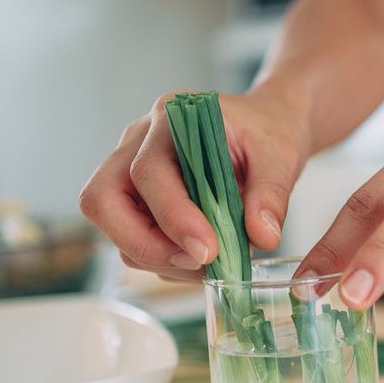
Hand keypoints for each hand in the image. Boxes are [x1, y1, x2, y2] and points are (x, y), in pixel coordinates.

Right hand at [80, 90, 310, 281]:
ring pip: (112, 225)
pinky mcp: (138, 198)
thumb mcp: (282, 156)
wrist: (266, 125)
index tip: (208, 251)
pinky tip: (203, 257)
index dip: (173, 217)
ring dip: (157, 256)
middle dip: (144, 244)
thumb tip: (262, 238)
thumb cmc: (268, 133)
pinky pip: (132, 237)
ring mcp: (130, 169)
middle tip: (197, 262)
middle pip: (101, 200)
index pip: (148, 172)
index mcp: (171, 120)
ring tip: (211, 263)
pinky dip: (164, 258)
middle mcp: (138, 142)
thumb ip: (271, 195)